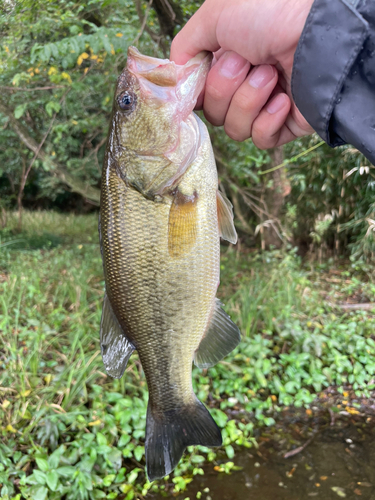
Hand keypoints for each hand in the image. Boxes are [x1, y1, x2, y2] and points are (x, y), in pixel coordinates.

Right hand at [170, 0, 314, 148]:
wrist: (319, 33)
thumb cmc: (270, 12)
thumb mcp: (216, 13)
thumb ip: (186, 43)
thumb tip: (175, 71)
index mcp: (226, 60)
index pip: (198, 93)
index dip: (194, 93)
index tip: (194, 84)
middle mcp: (243, 84)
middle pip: (213, 113)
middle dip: (224, 88)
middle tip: (246, 61)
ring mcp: (265, 105)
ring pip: (234, 129)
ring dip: (248, 100)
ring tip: (271, 75)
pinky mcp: (284, 125)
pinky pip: (260, 140)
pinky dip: (268, 120)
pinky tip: (283, 98)